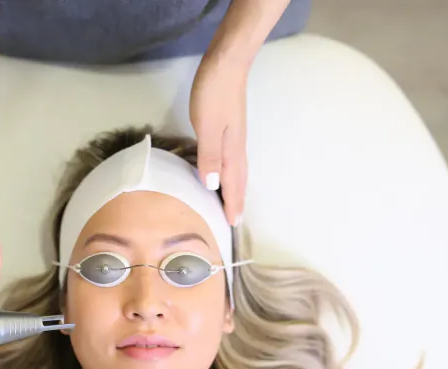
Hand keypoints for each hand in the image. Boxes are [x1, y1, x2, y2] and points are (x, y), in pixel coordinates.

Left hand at [190, 52, 249, 226]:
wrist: (227, 63)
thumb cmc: (214, 93)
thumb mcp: (207, 126)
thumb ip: (210, 156)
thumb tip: (213, 185)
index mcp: (232, 150)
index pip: (233, 184)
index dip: (232, 204)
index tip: (233, 224)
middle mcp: (237, 146)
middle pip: (240, 180)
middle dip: (238, 200)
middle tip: (236, 220)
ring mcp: (236, 136)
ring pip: (238, 169)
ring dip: (237, 187)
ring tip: (233, 201)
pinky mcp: (231, 127)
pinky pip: (234, 159)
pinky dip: (232, 172)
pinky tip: (225, 171)